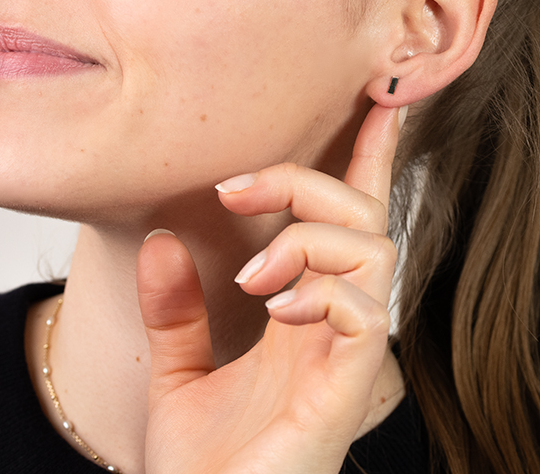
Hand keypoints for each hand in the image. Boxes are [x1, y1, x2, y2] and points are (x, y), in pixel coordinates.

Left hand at [136, 104, 403, 473]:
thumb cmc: (206, 464)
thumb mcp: (178, 369)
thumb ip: (175, 308)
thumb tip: (159, 241)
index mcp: (310, 309)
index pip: (352, 218)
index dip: (370, 158)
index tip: (380, 103)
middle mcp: (341, 320)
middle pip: (365, 214)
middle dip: (308, 182)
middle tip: (235, 190)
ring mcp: (349, 350)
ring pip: (372, 250)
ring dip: (308, 240)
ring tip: (253, 276)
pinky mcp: (348, 385)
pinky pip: (365, 311)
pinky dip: (322, 292)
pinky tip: (278, 309)